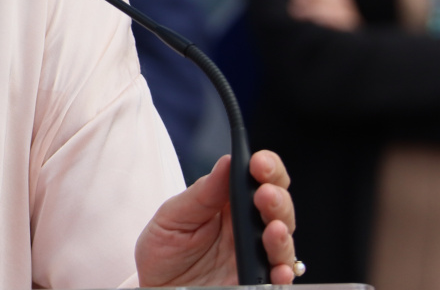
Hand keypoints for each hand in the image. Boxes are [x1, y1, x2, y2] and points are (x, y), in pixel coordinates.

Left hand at [135, 151, 297, 286]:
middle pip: (279, 208)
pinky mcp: (255, 282)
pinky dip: (282, 273)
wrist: (156, 288)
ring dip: (282, 235)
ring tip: (274, 229)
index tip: (259, 163)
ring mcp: (254, 256)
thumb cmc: (163, 252)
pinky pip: (277, 278)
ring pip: (283, 243)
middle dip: (277, 198)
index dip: (266, 167)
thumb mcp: (173, 217)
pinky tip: (278, 269)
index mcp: (229, 203)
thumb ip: (202, 193)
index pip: (259, 178)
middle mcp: (248, 228)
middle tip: (265, 194)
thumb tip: (226, 163)